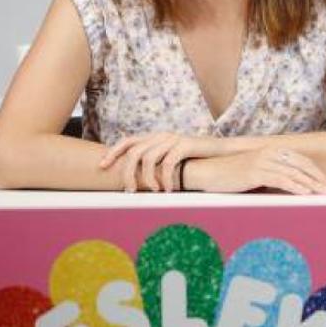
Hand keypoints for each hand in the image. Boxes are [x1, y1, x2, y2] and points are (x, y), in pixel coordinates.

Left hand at [99, 132, 231, 191]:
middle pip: (134, 152)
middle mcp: (162, 135)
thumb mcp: (172, 158)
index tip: (102, 166)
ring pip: (148, 158)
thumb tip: (136, 177)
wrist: (223, 152)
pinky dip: (165, 178)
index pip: (128, 141)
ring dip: (146, 178)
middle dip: (127, 172)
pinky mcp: (185, 145)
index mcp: (156, 137)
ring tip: (152, 191)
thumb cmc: (196, 159)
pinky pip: (167, 163)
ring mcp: (173, 139)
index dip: (113, 152)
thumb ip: (156, 161)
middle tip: (130, 190)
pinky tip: (169, 189)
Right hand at [183, 146, 325, 194]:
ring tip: (324, 194)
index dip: (317, 173)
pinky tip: (306, 194)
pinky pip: (281, 179)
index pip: (302, 162)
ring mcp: (264, 160)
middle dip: (320, 179)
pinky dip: (296, 187)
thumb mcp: (257, 173)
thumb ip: (274, 176)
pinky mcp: (256, 171)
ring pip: (295, 173)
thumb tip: (294, 187)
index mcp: (274, 151)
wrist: (206, 171)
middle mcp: (271, 152)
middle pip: (303, 166)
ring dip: (312, 184)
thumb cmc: (231, 175)